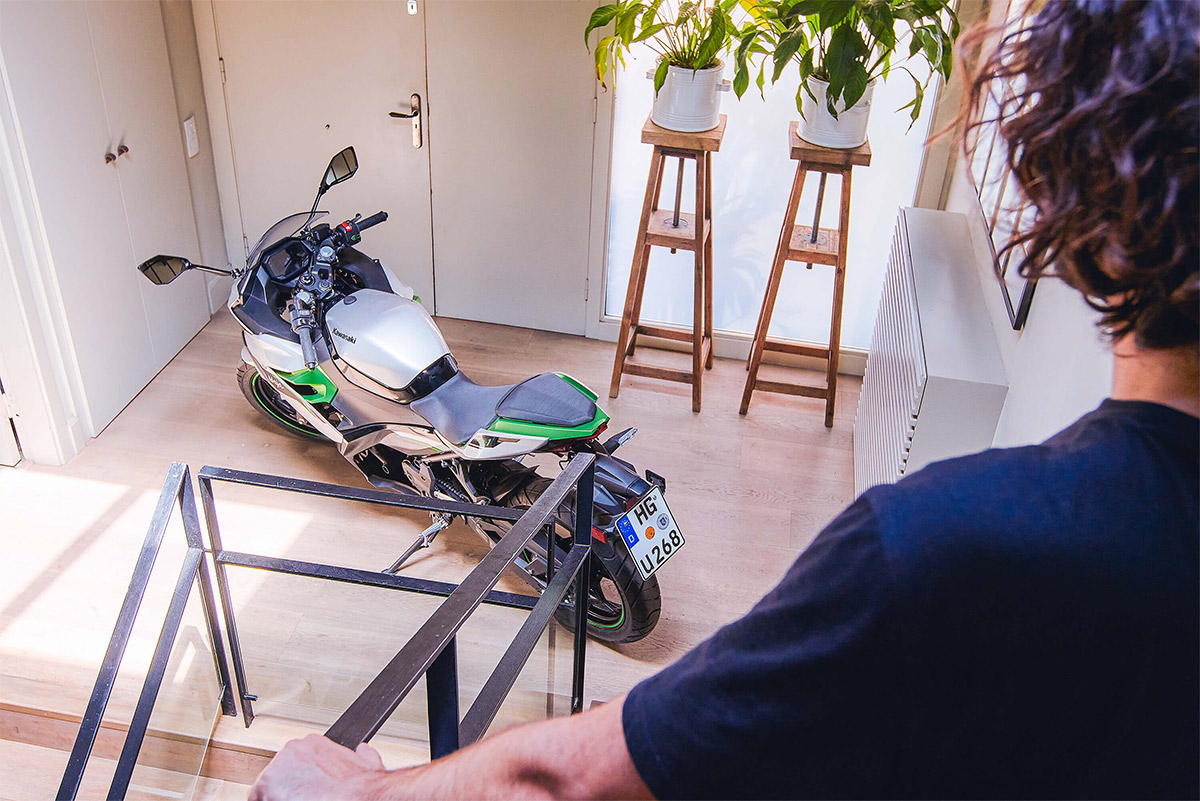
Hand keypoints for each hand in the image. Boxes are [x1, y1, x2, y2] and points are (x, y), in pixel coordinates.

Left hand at [249, 734, 386, 800]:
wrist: (355, 797)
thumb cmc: (358, 787)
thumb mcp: (366, 763)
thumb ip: (359, 755)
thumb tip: (363, 752)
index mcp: (313, 744)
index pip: (295, 765)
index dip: (299, 783)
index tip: (305, 791)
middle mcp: (292, 750)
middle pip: (279, 776)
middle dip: (287, 790)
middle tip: (303, 799)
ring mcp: (276, 768)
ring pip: (267, 789)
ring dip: (279, 797)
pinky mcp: (264, 786)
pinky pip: (258, 799)